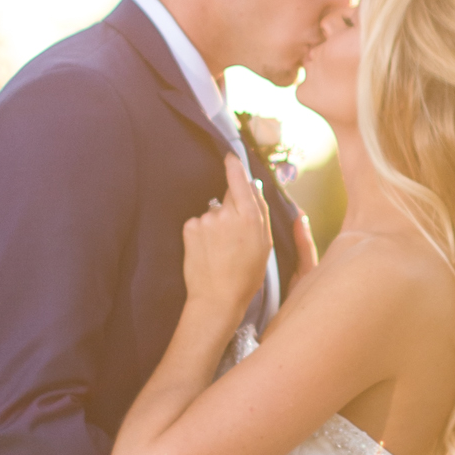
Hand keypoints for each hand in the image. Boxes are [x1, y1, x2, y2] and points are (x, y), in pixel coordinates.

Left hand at [182, 150, 272, 329]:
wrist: (217, 298)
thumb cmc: (246, 275)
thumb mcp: (264, 244)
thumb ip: (260, 211)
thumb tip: (253, 187)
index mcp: (249, 216)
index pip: (239, 180)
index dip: (234, 166)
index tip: (231, 157)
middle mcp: (226, 213)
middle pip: (228, 197)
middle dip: (231, 208)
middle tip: (235, 235)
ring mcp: (206, 220)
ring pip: (213, 212)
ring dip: (216, 224)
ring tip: (221, 249)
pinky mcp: (189, 228)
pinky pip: (198, 223)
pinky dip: (202, 234)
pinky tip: (207, 251)